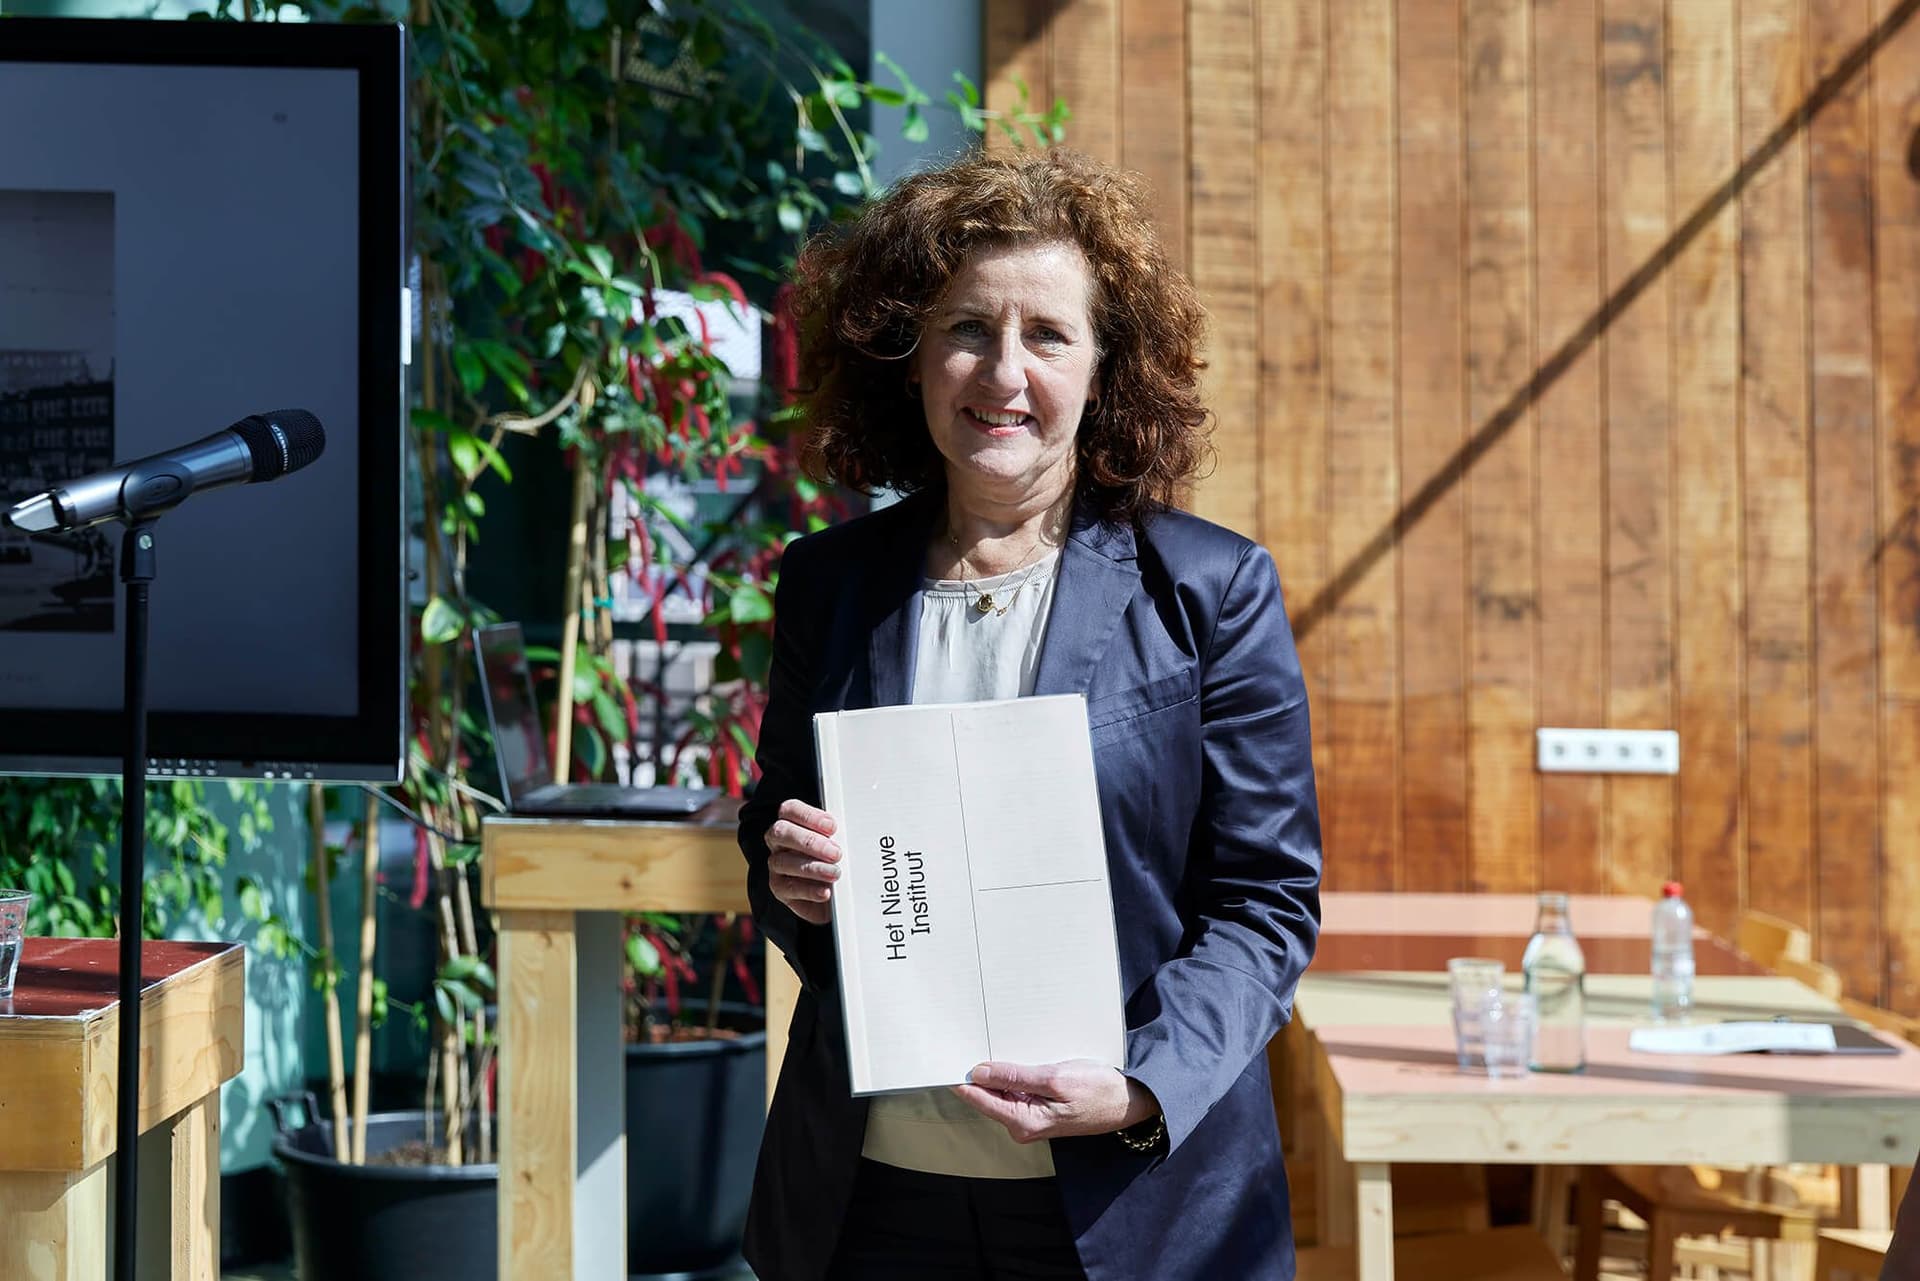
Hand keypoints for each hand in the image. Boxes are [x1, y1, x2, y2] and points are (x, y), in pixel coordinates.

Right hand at [763, 799, 840, 925]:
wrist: (837, 894)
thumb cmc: (837, 860)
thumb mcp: (840, 843)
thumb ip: (838, 835)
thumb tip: (849, 832)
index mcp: (792, 823)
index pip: (790, 810)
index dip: (809, 816)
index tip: (832, 827)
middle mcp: (779, 843)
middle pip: (782, 832)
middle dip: (810, 842)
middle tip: (836, 853)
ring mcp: (777, 866)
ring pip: (783, 862)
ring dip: (813, 868)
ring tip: (835, 874)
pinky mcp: (780, 889)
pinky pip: (789, 888)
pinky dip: (809, 890)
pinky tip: (825, 891)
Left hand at [949, 1059, 1158, 1143]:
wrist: (1130, 1100)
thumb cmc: (1098, 1090)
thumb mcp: (1055, 1078)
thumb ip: (1015, 1077)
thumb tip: (978, 1073)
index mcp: (1023, 1121)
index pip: (978, 1097)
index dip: (961, 1075)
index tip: (947, 1054)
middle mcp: (1022, 1125)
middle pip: (987, 1094)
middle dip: (981, 1069)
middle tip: (971, 1037)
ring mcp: (1031, 1118)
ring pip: (1002, 1091)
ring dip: (1000, 1069)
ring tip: (995, 1040)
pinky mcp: (1039, 1110)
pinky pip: (1017, 1091)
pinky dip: (1014, 1074)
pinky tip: (1018, 1055)